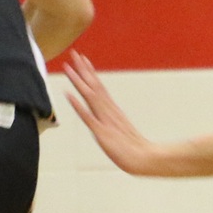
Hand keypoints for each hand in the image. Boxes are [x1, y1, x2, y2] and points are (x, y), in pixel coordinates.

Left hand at [63, 53, 166, 175]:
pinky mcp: (101, 132)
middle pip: (94, 86)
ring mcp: (104, 120)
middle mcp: (108, 111)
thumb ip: (114, 124)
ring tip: (68, 67)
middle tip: (73, 53)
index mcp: (112, 110)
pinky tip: (67, 93)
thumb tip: (109, 120)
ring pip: (89, 95)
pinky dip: (77, 104)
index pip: (99, 87)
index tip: (83, 58)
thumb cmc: (134, 149)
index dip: (90, 73)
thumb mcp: (121, 133)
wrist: (145, 159)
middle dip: (83, 69)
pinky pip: (87, 116)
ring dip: (78, 80)